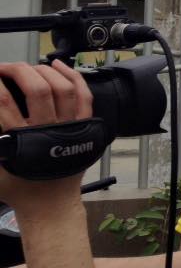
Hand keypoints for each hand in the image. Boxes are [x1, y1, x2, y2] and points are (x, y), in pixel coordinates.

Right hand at [0, 60, 92, 216]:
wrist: (50, 203)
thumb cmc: (18, 187)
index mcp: (20, 139)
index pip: (3, 103)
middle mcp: (48, 130)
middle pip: (37, 89)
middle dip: (18, 70)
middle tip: (4, 67)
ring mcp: (70, 127)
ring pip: (63, 88)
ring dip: (44, 71)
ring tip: (28, 67)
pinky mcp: (85, 126)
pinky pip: (84, 96)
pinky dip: (73, 76)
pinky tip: (58, 65)